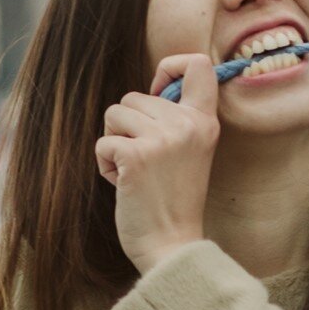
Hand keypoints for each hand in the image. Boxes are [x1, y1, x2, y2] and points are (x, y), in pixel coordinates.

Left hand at [96, 53, 218, 274]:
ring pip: (114, 114)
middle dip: (127, 126)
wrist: (171, 246)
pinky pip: (103, 142)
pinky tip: (124, 185)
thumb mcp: (190, 152)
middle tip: (146, 163)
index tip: (160, 90)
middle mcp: (187, 124)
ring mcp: (162, 139)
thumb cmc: (174, 202)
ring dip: (114, 144)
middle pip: (134, 95)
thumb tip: (152, 91)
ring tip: (135, 173)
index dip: (170, 66)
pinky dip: (105, 165)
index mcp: (205, 122)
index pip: (197, 63)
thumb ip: (177, 121)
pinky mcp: (135, 155)